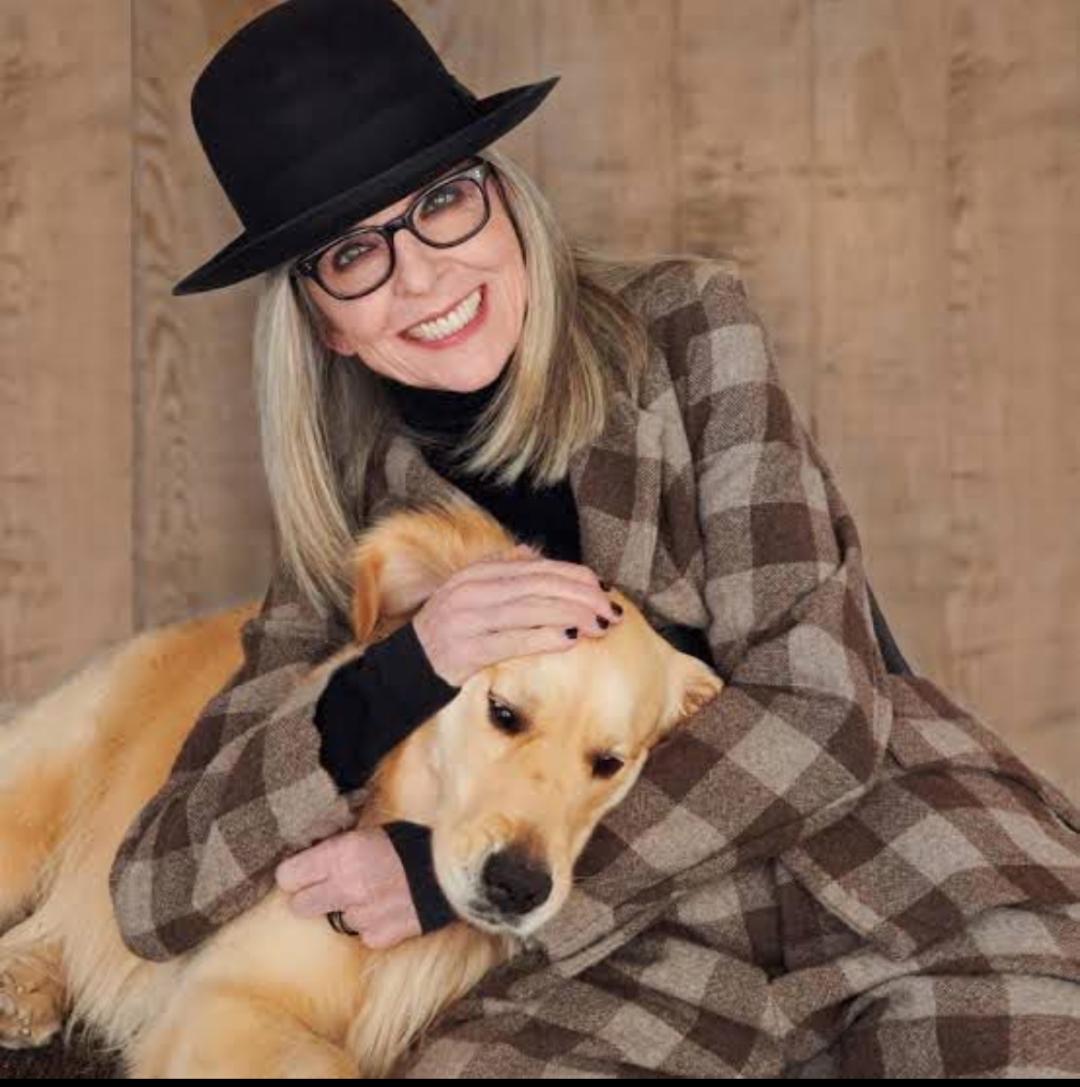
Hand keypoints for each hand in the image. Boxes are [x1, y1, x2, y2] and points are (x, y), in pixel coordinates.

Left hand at [274, 827, 419, 948]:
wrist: (452, 873)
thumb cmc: (410, 844)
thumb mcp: (370, 832)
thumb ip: (338, 847)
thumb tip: (311, 854)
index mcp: (341, 854)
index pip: (287, 876)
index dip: (294, 875)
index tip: (302, 874)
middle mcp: (346, 886)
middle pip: (300, 905)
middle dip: (310, 896)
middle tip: (329, 888)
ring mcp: (361, 915)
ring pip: (334, 920)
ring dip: (346, 910)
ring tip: (371, 894)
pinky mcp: (378, 936)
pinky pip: (362, 934)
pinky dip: (371, 925)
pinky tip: (388, 908)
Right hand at [412, 544, 623, 686]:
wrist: (407, 668)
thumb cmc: (448, 633)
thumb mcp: (470, 594)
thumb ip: (501, 571)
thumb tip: (534, 553)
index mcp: (477, 574)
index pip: (536, 568)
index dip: (574, 576)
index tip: (604, 588)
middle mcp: (471, 590)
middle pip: (538, 586)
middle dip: (582, 597)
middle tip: (612, 611)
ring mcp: (467, 619)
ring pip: (530, 610)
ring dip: (572, 616)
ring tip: (601, 625)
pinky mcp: (466, 649)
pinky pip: (513, 640)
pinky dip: (545, 638)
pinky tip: (571, 640)